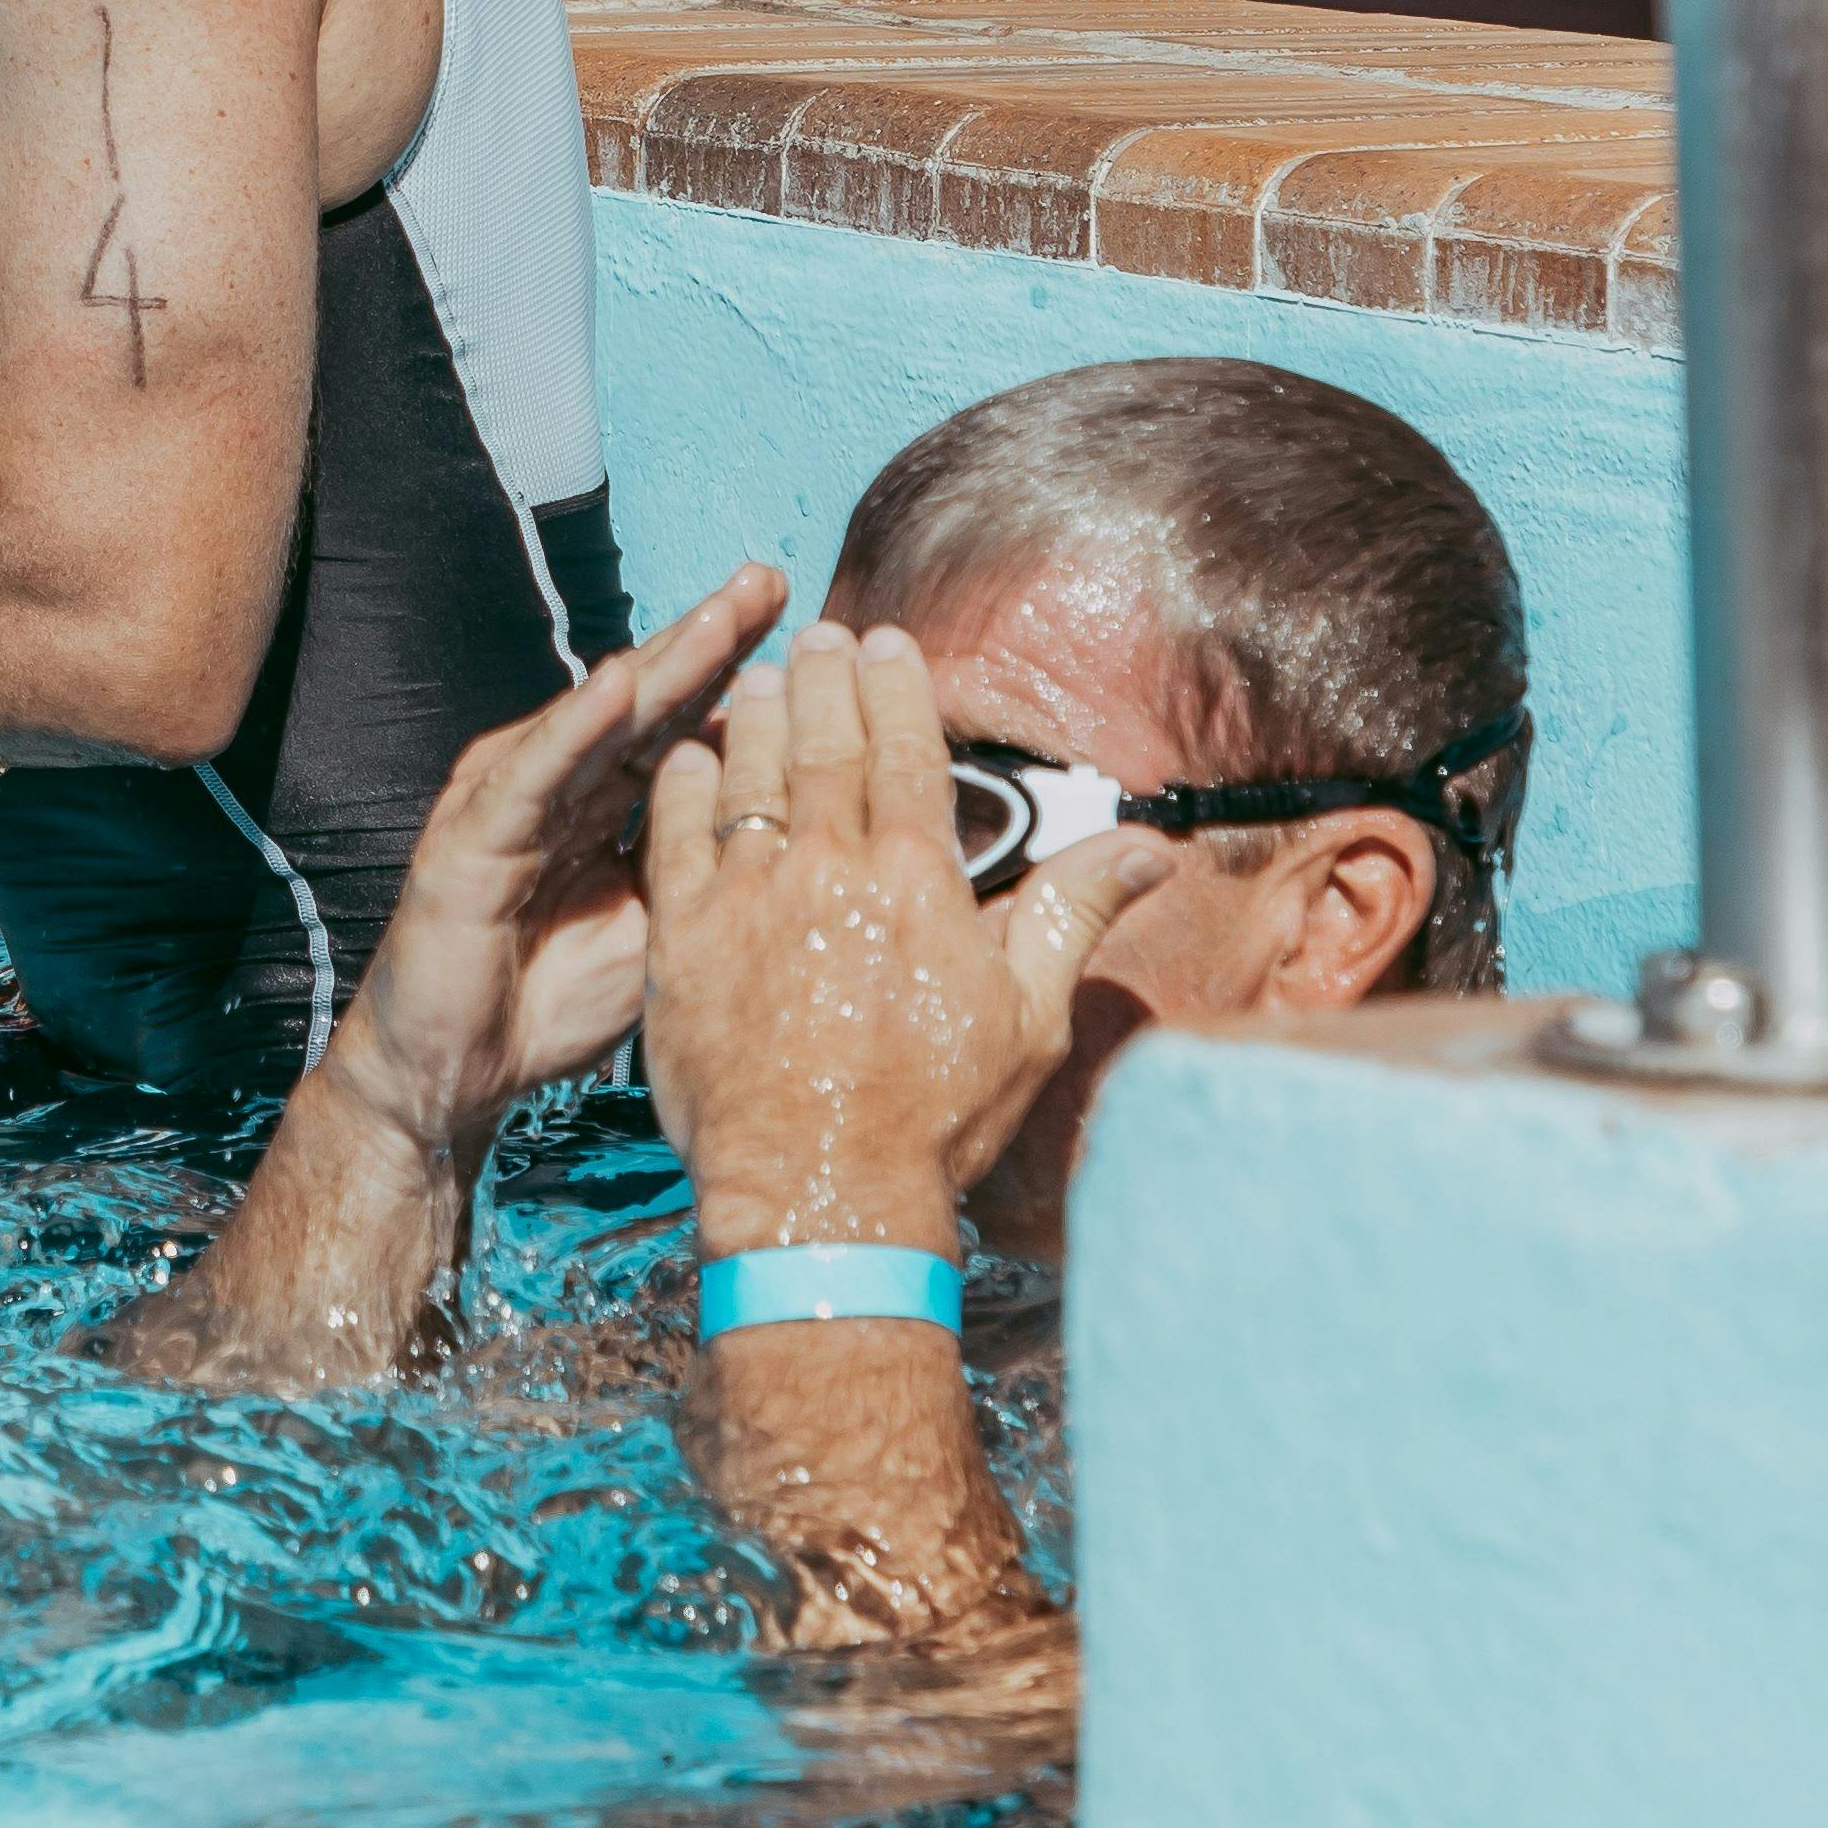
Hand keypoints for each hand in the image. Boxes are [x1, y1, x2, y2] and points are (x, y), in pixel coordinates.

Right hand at [303, 565, 800, 1169]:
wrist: (449, 1071)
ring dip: (659, 663)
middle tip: (771, 581)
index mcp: (604, 797)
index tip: (821, 636)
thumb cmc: (552, 1000)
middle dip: (711, 639)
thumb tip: (808, 833)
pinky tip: (616, 686)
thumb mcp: (661, 927)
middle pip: (647, 698)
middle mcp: (558, 780)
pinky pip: (531, 774)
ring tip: (721, 616)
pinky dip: (573, 726)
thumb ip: (709, 867)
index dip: (744, 673)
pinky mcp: (470, 836)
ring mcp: (510, 799)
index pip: (684, 720)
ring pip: (596, 720)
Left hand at [638, 622, 1177, 1258]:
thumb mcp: (1027, 1018)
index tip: (889, 644)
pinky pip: (675, 838)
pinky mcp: (684, 938)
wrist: (821, 1190)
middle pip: (826, 747)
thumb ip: (1073, 912)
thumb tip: (1151, 846)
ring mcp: (750, 899)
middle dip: (826, 681)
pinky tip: (685, 757)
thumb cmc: (934, 1116)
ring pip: (750, 776)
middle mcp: (830, 871)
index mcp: (918, 882)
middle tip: (821, 637)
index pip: (909, 753)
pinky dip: (683, 789)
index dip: (898, 690)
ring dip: (757, 717)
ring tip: (762, 679)